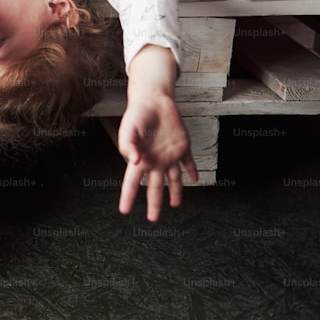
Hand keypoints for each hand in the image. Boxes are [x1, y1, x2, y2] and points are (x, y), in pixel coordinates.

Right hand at [117, 92, 197, 221]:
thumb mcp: (129, 128)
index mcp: (140, 158)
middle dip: (154, 203)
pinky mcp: (181, 147)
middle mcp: (154, 160)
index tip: (124, 210)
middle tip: (152, 219)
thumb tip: (134, 161)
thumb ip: (128, 144)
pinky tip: (194, 179)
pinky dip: (192, 171)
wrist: (154, 99)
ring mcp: (169, 155)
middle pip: (154, 186)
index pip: (131, 182)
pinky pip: (188, 162)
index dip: (127, 197)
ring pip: (172, 178)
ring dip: (175, 192)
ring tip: (176, 204)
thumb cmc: (137, 113)